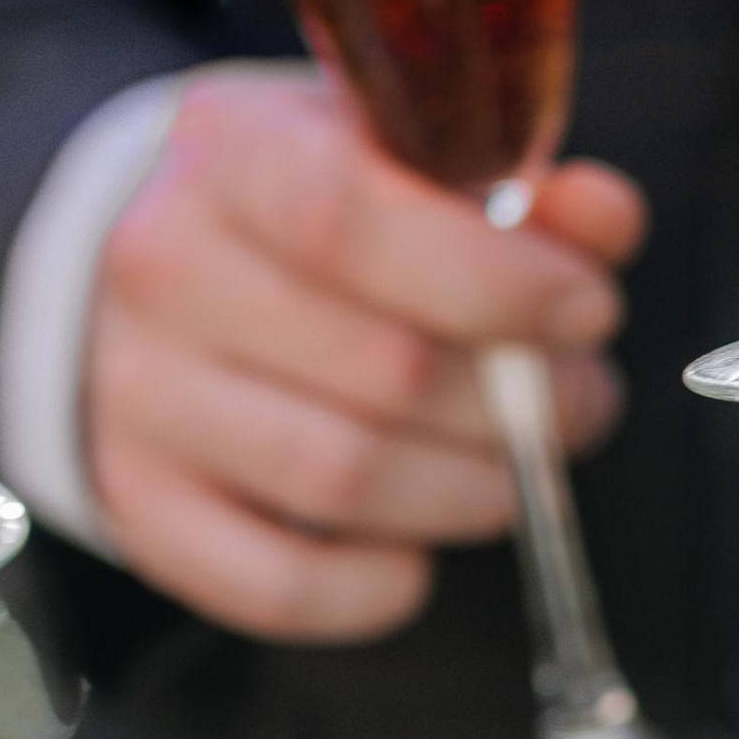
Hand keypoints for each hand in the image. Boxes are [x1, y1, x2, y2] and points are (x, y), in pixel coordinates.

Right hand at [84, 65, 645, 641]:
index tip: (585, 307)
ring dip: (467, 490)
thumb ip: (505, 177)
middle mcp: (163, 271)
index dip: (494, 279)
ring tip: (512, 464)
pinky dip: (373, 588)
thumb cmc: (294, 207)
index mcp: (231, 153)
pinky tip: (413, 554)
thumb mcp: (386, 150)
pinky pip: (276, 584)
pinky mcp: (139, 504)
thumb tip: (603, 218)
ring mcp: (137, 396)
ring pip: (342, 480)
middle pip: (381, 367)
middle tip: (576, 395)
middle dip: (520, 398)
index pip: (351, 217)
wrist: (135, 267)